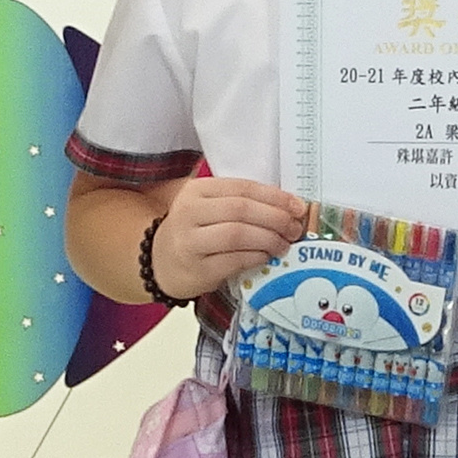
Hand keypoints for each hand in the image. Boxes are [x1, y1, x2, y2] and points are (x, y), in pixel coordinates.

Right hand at [148, 175, 310, 299]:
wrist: (160, 263)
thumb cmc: (194, 232)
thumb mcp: (209, 208)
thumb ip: (241, 203)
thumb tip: (288, 208)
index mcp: (196, 190)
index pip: (242, 188)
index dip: (274, 197)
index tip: (297, 206)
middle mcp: (189, 213)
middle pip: (242, 210)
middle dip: (275, 218)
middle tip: (294, 228)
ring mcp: (190, 242)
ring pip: (238, 234)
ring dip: (268, 239)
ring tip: (284, 244)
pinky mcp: (197, 269)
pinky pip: (234, 260)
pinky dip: (256, 257)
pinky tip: (266, 256)